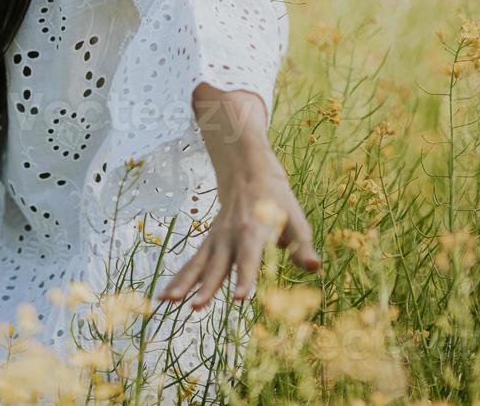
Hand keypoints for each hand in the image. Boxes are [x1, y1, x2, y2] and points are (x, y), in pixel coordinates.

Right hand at [156, 145, 319, 309]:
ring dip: (183, 284)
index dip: (245, 278)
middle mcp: (230, 236)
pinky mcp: (209, 243)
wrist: (246, 172)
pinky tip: (166, 297)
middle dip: (207, 287)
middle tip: (196, 307)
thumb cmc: (276, 199)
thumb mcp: (295, 218)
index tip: (239, 297)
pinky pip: (193, 263)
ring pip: (198, 265)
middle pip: (217, 265)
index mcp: (253, 231)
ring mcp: (216, 239)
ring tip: (169, 302)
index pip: (249, 258)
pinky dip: (179, 278)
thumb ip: (302, 246)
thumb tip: (314, 268)